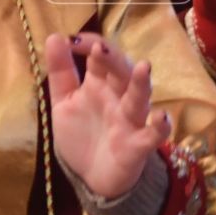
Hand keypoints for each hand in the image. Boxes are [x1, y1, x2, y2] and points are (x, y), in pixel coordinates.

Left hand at [45, 33, 170, 201]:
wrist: (92, 178)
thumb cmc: (82, 134)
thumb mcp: (64, 102)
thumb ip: (61, 72)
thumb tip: (54, 36)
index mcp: (99, 84)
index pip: (99, 56)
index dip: (90, 44)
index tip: (73, 40)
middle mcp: (118, 97)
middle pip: (121, 72)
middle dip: (112, 58)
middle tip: (99, 48)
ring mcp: (131, 120)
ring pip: (140, 98)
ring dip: (141, 84)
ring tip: (144, 68)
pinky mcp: (138, 145)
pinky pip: (153, 135)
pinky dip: (160, 127)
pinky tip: (160, 118)